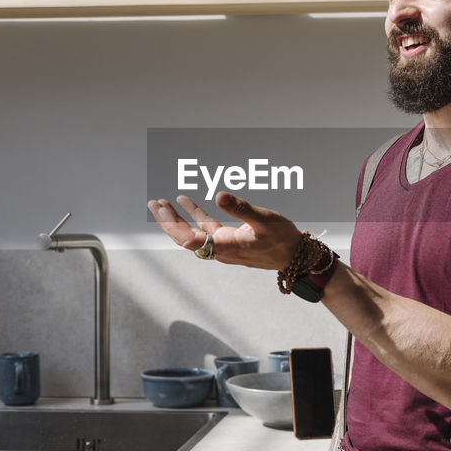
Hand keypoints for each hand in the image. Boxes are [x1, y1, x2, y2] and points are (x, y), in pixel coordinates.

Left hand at [147, 192, 303, 270]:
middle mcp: (220, 249)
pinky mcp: (229, 239)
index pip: (191, 240)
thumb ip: (241, 208)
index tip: (162, 210)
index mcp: (225, 247)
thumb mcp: (264, 219)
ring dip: (177, 219)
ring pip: (193, 233)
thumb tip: (219, 195)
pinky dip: (195, 215)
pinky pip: (206, 228)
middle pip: (186, 238)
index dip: (174, 226)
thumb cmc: (282, 239)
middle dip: (168, 222)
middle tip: (155, 204)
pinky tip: (186, 201)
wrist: (295, 255)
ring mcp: (223, 245)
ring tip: (162, 203)